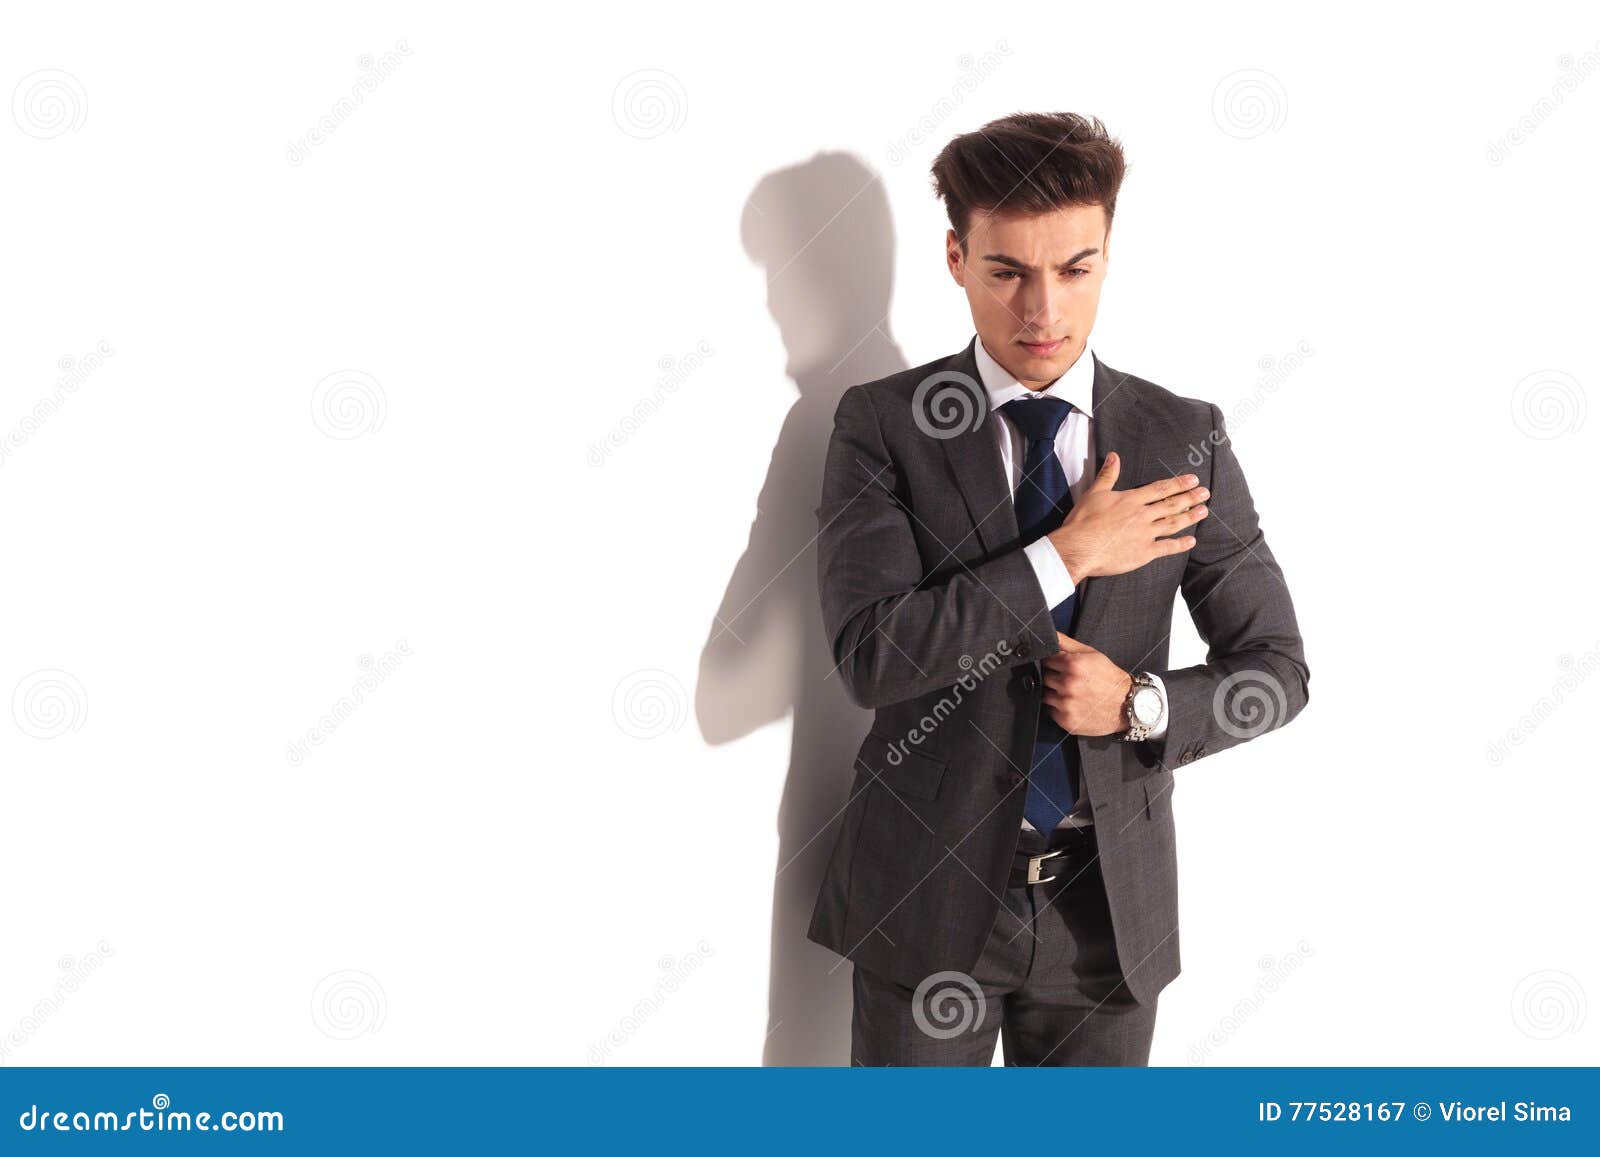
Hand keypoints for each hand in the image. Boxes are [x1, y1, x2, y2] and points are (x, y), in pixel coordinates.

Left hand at [1042, 633, 1132, 735]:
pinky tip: (1073, 704)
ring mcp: (1066, 704)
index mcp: (1073, 665)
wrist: (1127, 704)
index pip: (1045, 659)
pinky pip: (1050, 710)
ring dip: (1054, 693)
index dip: (1052, 662)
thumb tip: (1048, 634)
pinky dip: (1058, 707)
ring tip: (1073, 692)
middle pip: (1043, 677)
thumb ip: (1065, 642)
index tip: (1061, 666)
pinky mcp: (1066, 720)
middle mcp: (1068, 684)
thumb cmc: (1109, 678)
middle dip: (1053, 677)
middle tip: (1070, 680)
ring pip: (1044, 694)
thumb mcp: (1091, 654)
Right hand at [1046, 452, 1208, 580]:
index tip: (1192, 479)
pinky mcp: (1143, 553)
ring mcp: (1145, 534)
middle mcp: (1142, 515)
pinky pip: (1167, 548)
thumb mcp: (1094, 493)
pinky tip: (1191, 541)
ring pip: (1173, 523)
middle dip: (1190, 497)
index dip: (1178, 483)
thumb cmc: (1083, 521)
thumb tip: (1114, 456)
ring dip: (1190, 517)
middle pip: (1171, 504)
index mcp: (1131, 499)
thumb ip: (1108, 475)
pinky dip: (1180, 545)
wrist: (1078, 548)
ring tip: (1203, 511)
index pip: (1160, 489)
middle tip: (1205, 493)